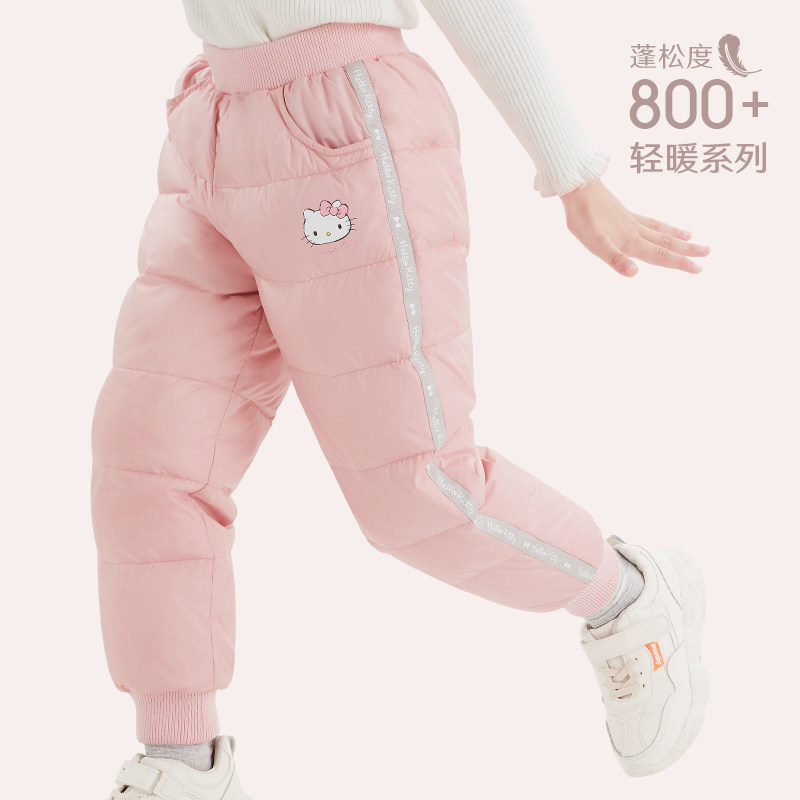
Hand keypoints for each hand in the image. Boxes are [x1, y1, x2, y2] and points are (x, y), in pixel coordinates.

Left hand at [559, 177, 710, 276]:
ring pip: (660, 231)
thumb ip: (615, 259)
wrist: (579, 189)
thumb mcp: (596, 245)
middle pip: (665, 243)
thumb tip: (635, 273)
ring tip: (692, 237)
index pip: (659, 256)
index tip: (699, 268)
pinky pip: (649, 221)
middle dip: (686, 250)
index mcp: (630, 242)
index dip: (679, 263)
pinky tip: (662, 226)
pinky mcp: (625, 213)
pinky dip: (661, 225)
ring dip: (677, 237)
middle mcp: (635, 231)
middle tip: (708, 252)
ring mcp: (631, 221)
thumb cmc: (584, 219)